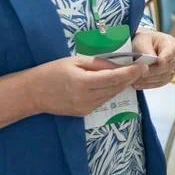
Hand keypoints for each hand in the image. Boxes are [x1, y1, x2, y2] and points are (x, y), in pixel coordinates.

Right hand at [27, 56, 148, 116]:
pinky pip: (102, 101)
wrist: (32, 93)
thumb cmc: (52, 71)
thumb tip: (117, 65)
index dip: (131, 72)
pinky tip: (112, 84)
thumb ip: (98, 64)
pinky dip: (110, 91)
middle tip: (141, 67)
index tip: (143, 65)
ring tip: (130, 74)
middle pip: (115, 88)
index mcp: (83, 83)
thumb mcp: (74, 61)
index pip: (114, 78)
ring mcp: (85, 108)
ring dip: (121, 85)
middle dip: (130, 78)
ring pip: (111, 95)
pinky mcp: (84, 113)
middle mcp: (86, 98)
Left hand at [131, 29, 174, 89]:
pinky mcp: (167, 77)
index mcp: (171, 44)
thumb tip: (149, 63)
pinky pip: (160, 83)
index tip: (159, 61)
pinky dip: (148, 84)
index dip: (165, 58)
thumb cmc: (144, 41)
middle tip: (140, 73)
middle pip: (167, 67)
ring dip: (149, 80)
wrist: (143, 46)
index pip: (170, 52)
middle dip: (153, 71)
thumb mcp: (142, 41)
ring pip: (164, 77)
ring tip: (135, 80)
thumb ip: (146, 51)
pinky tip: (138, 84)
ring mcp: (173, 68)